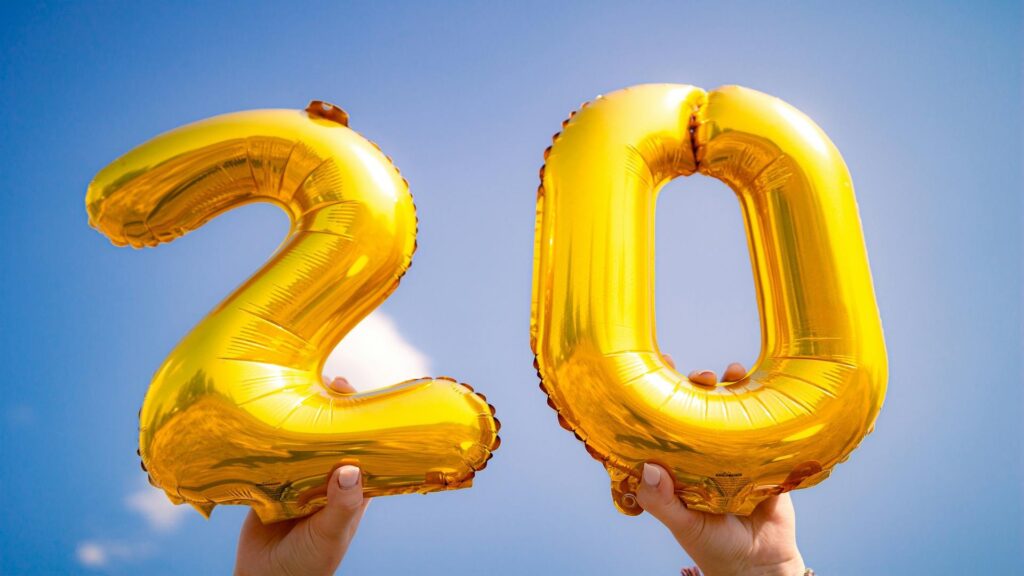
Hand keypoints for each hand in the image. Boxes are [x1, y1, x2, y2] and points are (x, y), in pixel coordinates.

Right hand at [234, 377, 369, 575]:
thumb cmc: (309, 563)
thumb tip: (349, 470)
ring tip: (292, 389)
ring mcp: (298, 476)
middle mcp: (328, 476)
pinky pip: (269, 453)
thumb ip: (342, 505)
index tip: (353, 391)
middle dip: (327, 409)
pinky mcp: (269, 480)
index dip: (361, 416)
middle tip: (323, 381)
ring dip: (296, 419)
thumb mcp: (331, 534)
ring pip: (301, 440)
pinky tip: (262, 415)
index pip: (363, 443)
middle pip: (331, 434)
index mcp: (352, 486)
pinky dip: (267, 437)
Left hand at [636, 357, 804, 575]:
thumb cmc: (714, 546)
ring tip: (721, 376)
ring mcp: (731, 448)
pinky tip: (745, 379)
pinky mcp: (763, 451)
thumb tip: (649, 469)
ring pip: (723, 406)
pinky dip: (754, 394)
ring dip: (721, 383)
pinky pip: (759, 418)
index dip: (652, 399)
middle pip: (692, 406)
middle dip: (689, 383)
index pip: (659, 425)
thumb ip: (661, 502)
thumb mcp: (682, 525)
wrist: (762, 563)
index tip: (647, 372)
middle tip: (691, 375)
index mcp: (677, 464)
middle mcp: (701, 450)